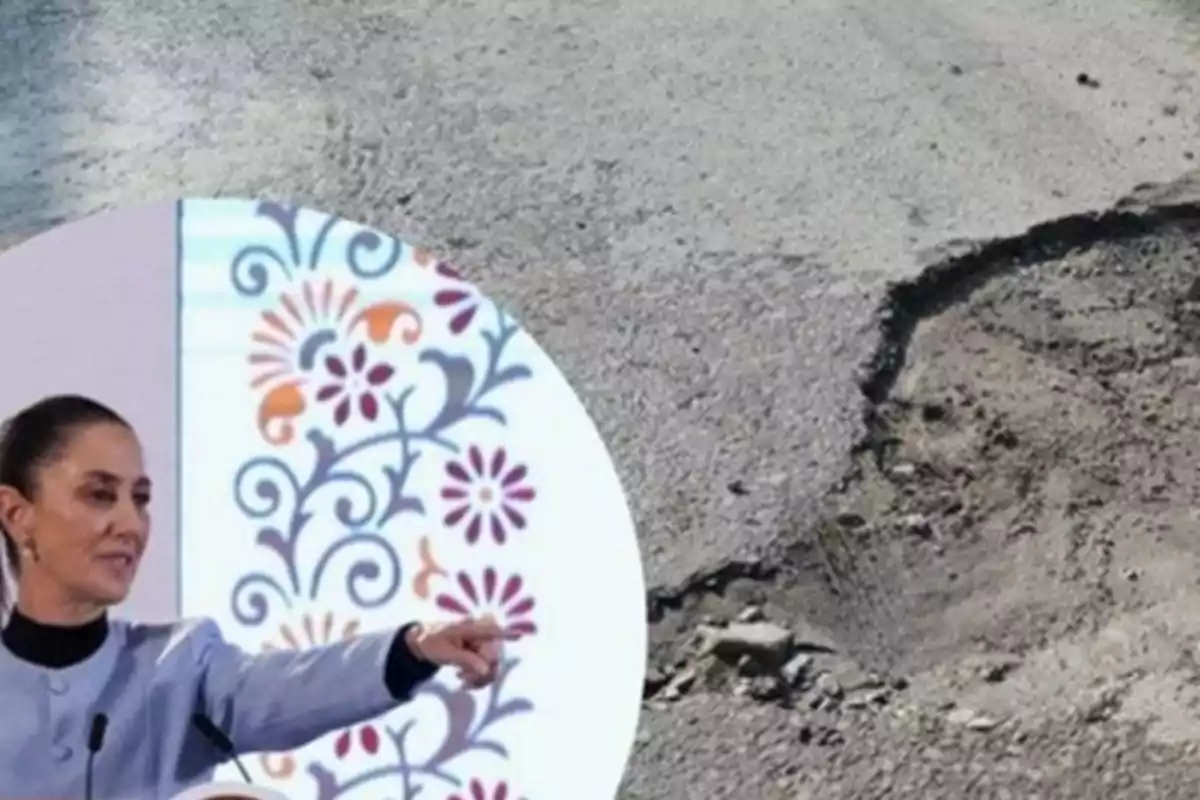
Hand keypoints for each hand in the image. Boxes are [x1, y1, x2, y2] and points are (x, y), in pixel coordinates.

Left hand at [405, 616, 519, 687]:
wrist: (424, 644)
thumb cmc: (432, 643)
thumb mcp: (444, 653)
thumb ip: (465, 660)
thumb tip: (486, 670)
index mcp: (470, 629)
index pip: (491, 631)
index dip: (506, 635)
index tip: (519, 636)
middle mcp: (481, 636)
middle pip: (493, 658)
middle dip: (481, 673)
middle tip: (462, 680)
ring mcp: (482, 645)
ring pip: (493, 667)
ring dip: (480, 679)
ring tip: (462, 682)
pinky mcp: (481, 655)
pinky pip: (488, 671)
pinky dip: (478, 680)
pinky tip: (465, 682)